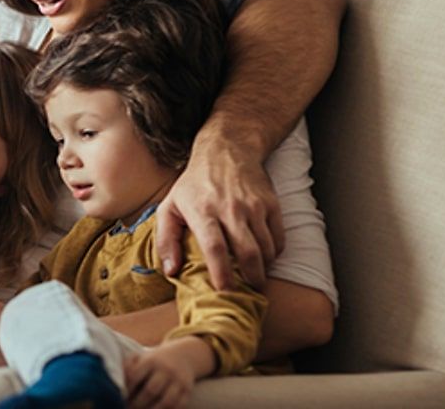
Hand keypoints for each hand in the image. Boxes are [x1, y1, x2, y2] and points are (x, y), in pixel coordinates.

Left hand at [123, 338, 210, 408]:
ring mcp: (178, 380)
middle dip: (137, 404)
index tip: (118, 398)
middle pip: (150, 391)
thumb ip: (127, 366)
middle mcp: (166, 369)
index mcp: (151, 360)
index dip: (126, 390)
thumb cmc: (154, 361)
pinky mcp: (187, 390)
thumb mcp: (141, 358)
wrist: (183, 355)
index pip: (135, 376)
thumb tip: (115, 382)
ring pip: (167, 401)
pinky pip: (179, 405)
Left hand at [155, 135, 283, 288]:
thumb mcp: (170, 207)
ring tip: (254, 275)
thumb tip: (170, 271)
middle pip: (248, 253)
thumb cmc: (193, 185)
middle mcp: (230, 208)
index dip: (221, 273)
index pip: (214, 247)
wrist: (226, 152)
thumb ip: (165, 240)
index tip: (225, 292)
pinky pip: (279, 239)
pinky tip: (263, 255)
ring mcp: (254, 206)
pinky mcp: (271, 204)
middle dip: (252, 279)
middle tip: (248, 292)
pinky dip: (273, 253)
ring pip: (267, 249)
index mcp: (202, 211)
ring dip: (263, 268)